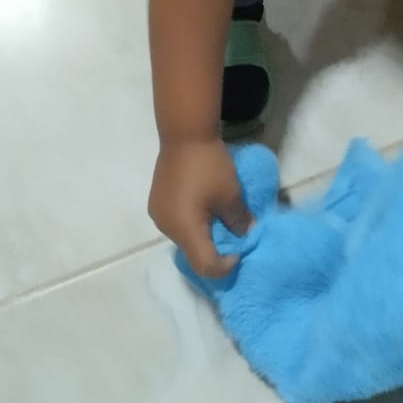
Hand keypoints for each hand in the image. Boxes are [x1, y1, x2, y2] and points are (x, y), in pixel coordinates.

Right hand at [149, 138, 251, 277]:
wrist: (185, 135)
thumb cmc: (210, 166)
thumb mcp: (231, 194)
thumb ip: (239, 220)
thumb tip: (246, 235)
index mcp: (185, 230)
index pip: (205, 266)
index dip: (224, 267)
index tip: (239, 251)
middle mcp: (167, 229)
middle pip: (193, 254)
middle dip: (214, 250)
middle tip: (232, 233)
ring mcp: (159, 216)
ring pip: (184, 239)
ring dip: (202, 236)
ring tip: (217, 218)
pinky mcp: (156, 204)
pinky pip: (176, 224)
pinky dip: (191, 224)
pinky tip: (202, 207)